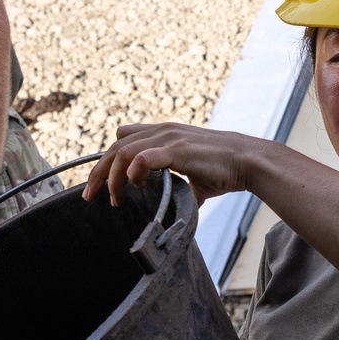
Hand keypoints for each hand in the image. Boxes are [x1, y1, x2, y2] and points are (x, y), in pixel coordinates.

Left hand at [82, 123, 264, 206]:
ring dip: (113, 178)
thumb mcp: (194, 174)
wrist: (248, 161)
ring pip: (123, 152)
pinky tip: (137, 187)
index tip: (102, 184)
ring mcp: (168, 138)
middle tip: (90, 196)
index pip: (123, 137)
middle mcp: (161, 131)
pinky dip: (133, 172)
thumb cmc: (225, 169)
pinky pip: (142, 157)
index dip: (108, 159)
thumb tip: (178, 208)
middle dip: (99, 173)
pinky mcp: (177, 150)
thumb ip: (179, 185)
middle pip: (115, 146)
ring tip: (114, 199)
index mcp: (163, 134)